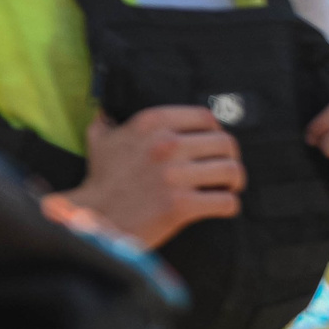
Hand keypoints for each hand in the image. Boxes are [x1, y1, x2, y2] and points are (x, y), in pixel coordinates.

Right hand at [66, 106, 243, 246]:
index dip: (217, 131)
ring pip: (231, 170)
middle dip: (231, 158)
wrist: (94, 219)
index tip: (215, 146)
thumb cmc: (101, 181)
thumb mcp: (101, 142)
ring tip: (229, 188)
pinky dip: (229, 205)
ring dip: (235, 181)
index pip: (205, 117)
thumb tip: (106, 108)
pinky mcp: (180, 205)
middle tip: (227, 170)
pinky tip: (223, 207)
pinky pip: (225, 201)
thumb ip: (109, 122)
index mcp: (152, 123)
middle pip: (225, 143)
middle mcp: (165, 145)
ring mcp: (174, 175)